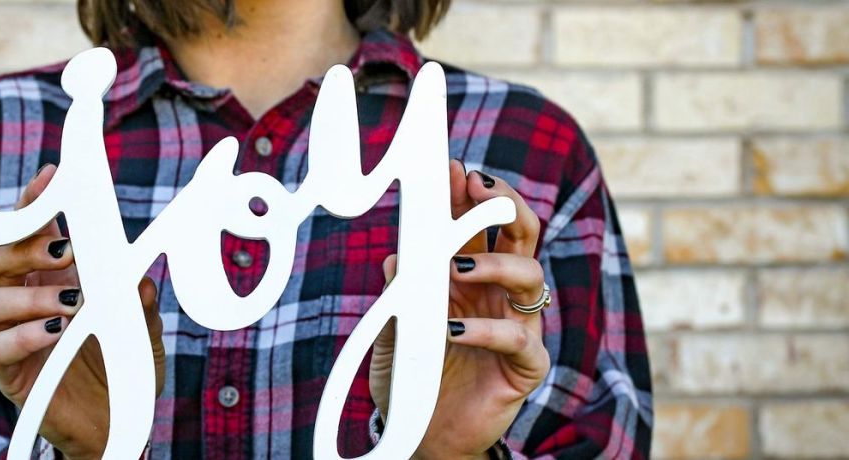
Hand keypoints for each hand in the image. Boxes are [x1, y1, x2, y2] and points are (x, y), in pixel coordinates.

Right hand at [0, 165, 165, 459]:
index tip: (50, 178)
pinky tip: (56, 333)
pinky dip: (25, 336)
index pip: (30, 230)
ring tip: (71, 304)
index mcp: (53, 276)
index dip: (34, 202)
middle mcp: (25, 299)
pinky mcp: (11, 373)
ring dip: (31, 296)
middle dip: (23, 244)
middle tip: (63, 249)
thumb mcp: (142, 326)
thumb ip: (138, 299)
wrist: (116, 421)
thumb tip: (138, 277)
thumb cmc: (123, 363)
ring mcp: (13, 334)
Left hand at [369, 159, 549, 458]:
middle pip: (521, 234)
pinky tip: (454, 330)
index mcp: (472, 278)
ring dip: (496, 263)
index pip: (479, 225)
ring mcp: (518, 328)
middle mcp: (500, 296)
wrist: (422, 436)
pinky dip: (488, 330)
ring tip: (457, 268)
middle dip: (503, 203)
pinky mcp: (526, 368)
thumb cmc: (412, 378)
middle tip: (477, 187)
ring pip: (531, 276)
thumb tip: (397, 255)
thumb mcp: (394, 332)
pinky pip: (521, 339)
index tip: (454, 168)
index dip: (470, 195)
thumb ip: (399, 295)